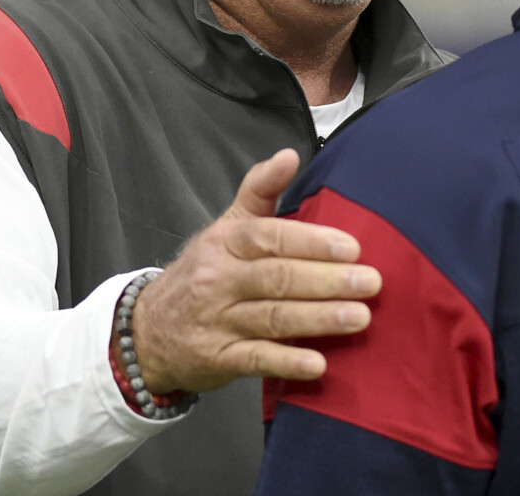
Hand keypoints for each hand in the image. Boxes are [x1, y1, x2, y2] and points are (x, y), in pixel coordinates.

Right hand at [123, 148, 380, 393]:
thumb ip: (260, 189)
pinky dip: (287, 362)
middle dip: (327, 280)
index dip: (312, 242)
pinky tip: (318, 364)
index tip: (353, 247)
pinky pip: (256, 360)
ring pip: (273, 318)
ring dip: (319, 319)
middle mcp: (219, 279)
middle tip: (371, 283)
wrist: (148, 329)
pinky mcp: (219, 359)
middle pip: (277, 278)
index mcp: (226, 242)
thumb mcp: (226, 226)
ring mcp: (218, 321)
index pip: (270, 237)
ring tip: (360, 318)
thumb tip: (291, 154)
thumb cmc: (204, 271)